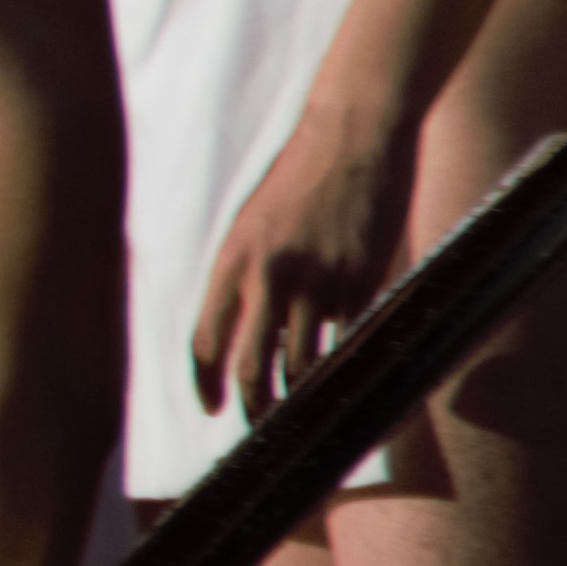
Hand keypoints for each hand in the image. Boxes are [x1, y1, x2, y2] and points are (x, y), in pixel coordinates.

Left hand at [190, 90, 415, 428]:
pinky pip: (349, 338)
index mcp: (229, 261)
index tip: (211, 408)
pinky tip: (348, 381)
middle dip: (252, 407)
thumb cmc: (298, 177)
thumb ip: (243, 274)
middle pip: (250, 364)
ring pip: (302, 363)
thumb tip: (243, 328)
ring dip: (300, 398)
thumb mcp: (251, 223)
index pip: (204, 340)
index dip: (205, 383)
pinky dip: (346, 363)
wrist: (351, 135)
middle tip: (260, 431)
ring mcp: (317, 280)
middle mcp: (267, 275)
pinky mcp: (362, 278)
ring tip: (303, 418)